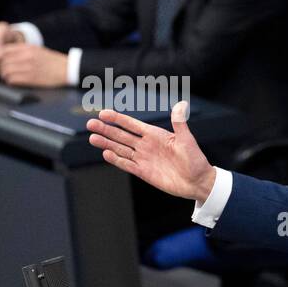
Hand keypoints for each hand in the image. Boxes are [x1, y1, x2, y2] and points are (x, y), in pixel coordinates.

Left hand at [0, 43, 67, 86]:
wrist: (66, 69)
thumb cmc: (50, 60)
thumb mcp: (36, 49)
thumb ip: (21, 50)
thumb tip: (3, 54)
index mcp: (27, 48)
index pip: (4, 50)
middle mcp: (26, 56)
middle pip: (2, 61)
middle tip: (1, 70)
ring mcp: (28, 67)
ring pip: (5, 71)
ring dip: (4, 75)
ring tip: (8, 76)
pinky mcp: (31, 79)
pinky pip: (12, 80)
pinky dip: (10, 81)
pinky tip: (13, 81)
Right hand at [87, 102, 216, 201]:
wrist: (197, 182)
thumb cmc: (195, 159)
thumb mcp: (186, 140)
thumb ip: (179, 123)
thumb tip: (180, 105)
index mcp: (155, 135)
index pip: (131, 124)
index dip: (117, 119)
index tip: (103, 113)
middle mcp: (146, 145)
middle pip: (121, 136)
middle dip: (106, 129)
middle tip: (90, 124)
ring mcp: (143, 159)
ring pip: (120, 149)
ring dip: (106, 144)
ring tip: (92, 138)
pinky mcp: (143, 172)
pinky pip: (127, 164)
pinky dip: (116, 160)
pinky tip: (106, 154)